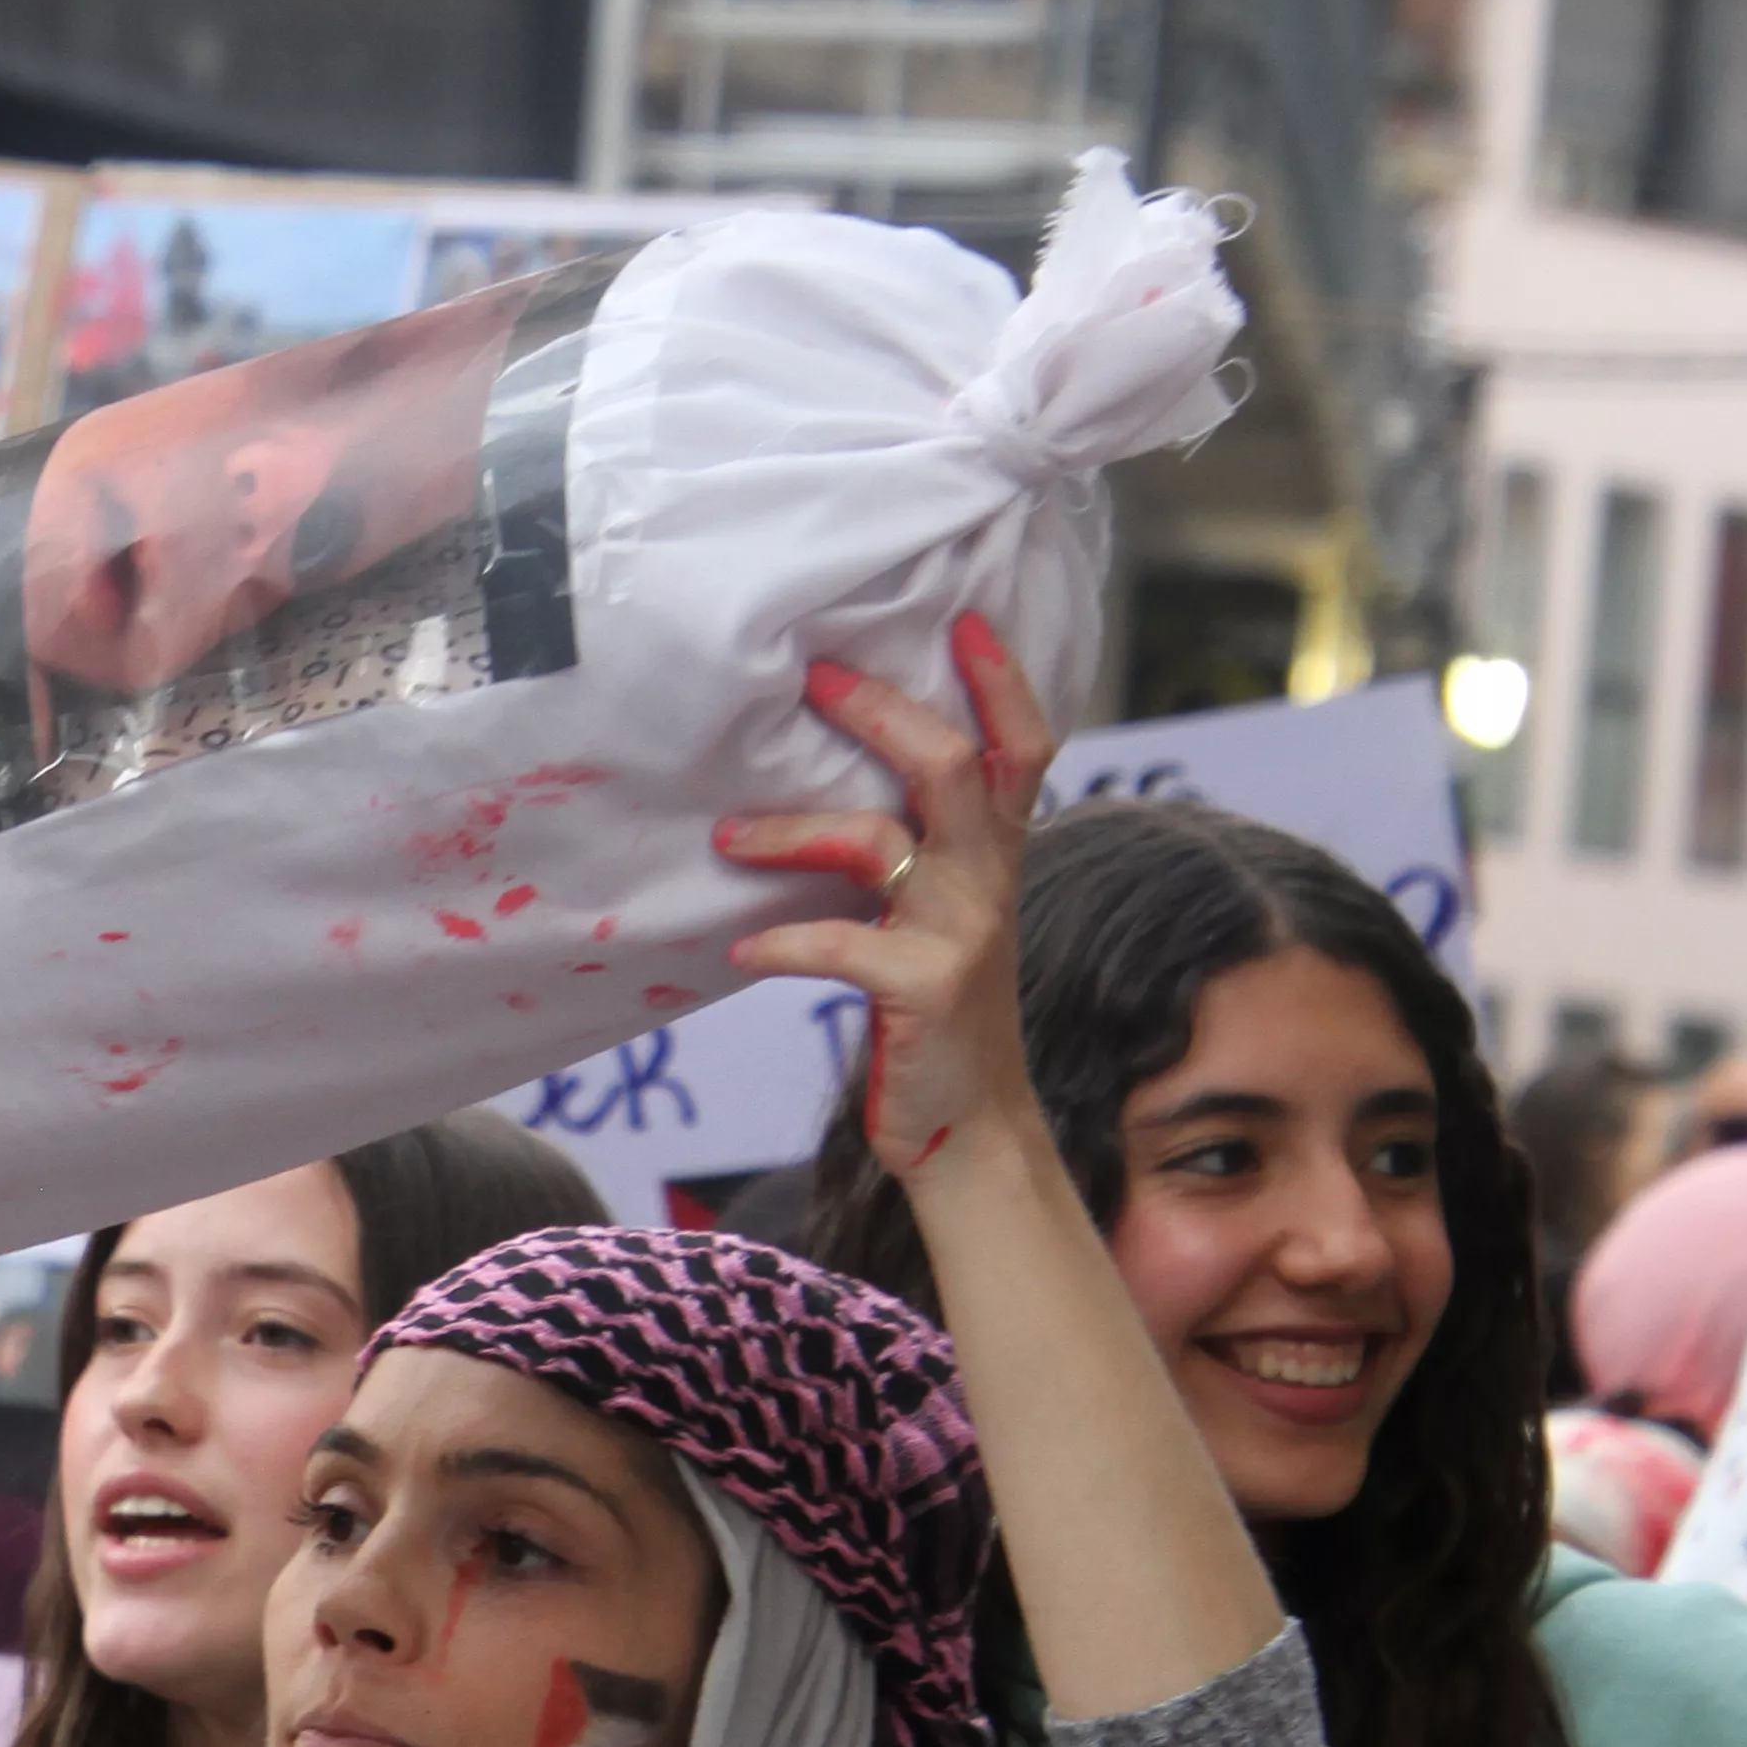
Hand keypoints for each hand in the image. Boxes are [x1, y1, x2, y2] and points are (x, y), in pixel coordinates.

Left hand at [714, 613, 1059, 1180]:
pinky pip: (838, 945)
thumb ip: (920, 853)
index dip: (1002, 682)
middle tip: (812, 677)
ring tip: (726, 836)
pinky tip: (740, 949)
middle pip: (946, 765)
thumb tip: (836, 782)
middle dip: (877, 712)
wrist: (971, 1127)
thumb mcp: (946, 919)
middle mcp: (989, 880)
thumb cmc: (938, 1015)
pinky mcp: (922, 989)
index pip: (1020, 748)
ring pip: (877, 840)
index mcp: (997, 855)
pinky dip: (782, 941)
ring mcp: (960, 933)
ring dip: (790, 828)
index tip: (964, 619)